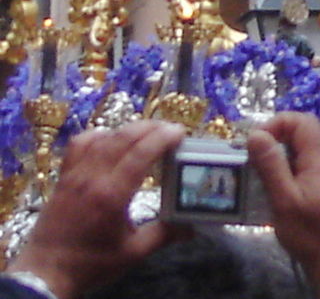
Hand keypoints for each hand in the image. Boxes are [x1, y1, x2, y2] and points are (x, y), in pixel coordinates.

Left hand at [10, 120, 185, 298]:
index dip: (162, 138)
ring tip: (147, 131)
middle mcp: (92, 178)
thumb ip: (164, 235)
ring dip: (128, 129)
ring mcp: (74, 175)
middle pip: (123, 138)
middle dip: (150, 127)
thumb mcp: (133, 253)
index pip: (140, 154)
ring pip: (103, 137)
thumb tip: (193, 226)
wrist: (45, 274)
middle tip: (170, 129)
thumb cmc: (91, 263)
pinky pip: (79, 145)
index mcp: (112, 196)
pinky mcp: (63, 177)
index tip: (180, 132)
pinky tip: (110, 140)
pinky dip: (98, 136)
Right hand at [248, 112, 319, 298]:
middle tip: (253, 160)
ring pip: (302, 154)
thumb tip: (256, 134)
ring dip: (279, 159)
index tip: (257, 142)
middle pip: (303, 136)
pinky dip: (287, 173)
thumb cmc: (309, 233)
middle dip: (275, 141)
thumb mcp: (284, 200)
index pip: (304, 122)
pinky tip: (273, 192)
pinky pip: (305, 170)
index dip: (279, 123)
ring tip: (258, 178)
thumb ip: (271, 166)